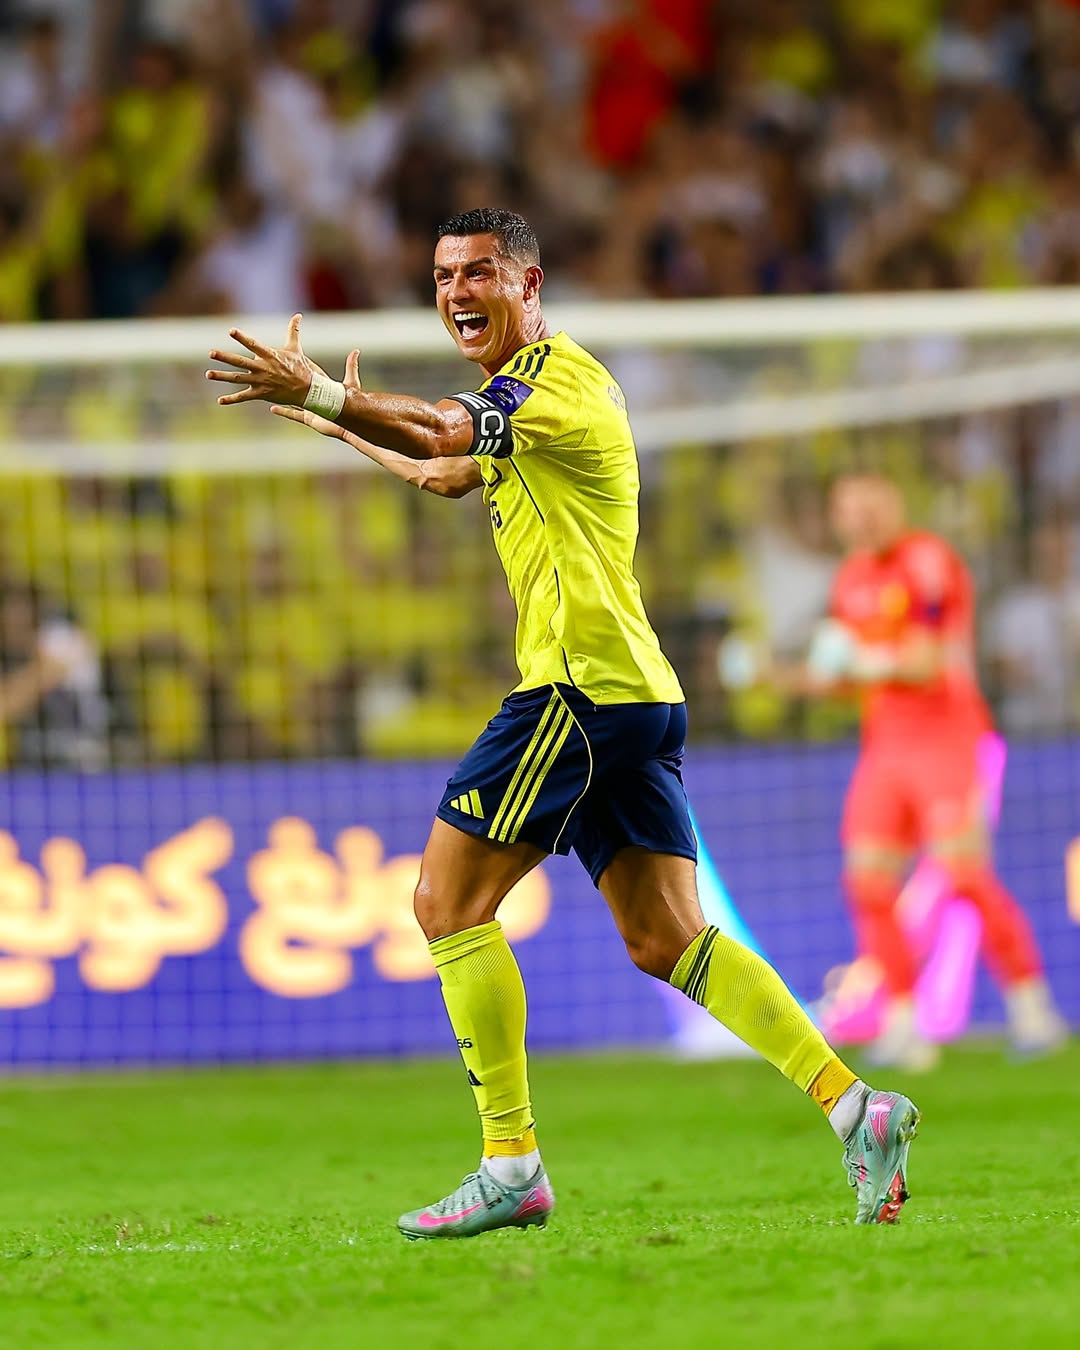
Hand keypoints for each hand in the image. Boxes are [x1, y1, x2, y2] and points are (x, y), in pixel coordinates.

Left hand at [206, 313, 325, 406]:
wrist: (308, 390)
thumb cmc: (301, 368)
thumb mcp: (295, 348)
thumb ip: (293, 331)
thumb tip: (298, 315)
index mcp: (269, 356)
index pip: (253, 344)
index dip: (242, 337)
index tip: (231, 331)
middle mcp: (262, 368)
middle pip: (240, 362)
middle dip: (224, 357)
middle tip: (210, 353)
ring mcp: (260, 382)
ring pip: (238, 379)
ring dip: (222, 376)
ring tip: (208, 374)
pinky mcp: (261, 394)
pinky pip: (244, 397)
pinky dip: (232, 399)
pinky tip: (220, 401)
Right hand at [268, 349, 362, 436]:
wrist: (349, 425)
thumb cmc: (351, 403)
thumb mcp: (351, 382)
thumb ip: (352, 367)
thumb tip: (356, 350)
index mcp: (322, 388)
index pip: (310, 376)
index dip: (302, 369)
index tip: (292, 359)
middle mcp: (314, 398)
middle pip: (299, 387)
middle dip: (288, 380)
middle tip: (275, 371)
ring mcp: (310, 408)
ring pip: (293, 400)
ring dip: (283, 395)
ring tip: (270, 387)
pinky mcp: (308, 418)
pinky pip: (292, 414)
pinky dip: (283, 411)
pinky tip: (273, 408)